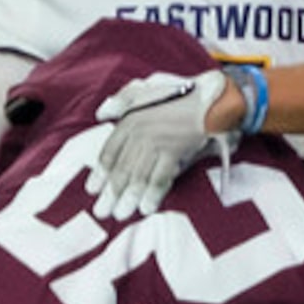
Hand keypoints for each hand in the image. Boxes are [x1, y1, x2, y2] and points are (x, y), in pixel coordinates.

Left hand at [88, 69, 231, 219]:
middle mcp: (140, 133)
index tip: (93, 189)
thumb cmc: (179, 93)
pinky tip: (147, 208)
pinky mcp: (175, 152)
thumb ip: (121, 100)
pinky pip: (161, 177)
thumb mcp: (144, 88)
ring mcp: (157, 143)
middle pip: (122, 169)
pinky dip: (153, 194)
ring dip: (129, 198)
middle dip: (111, 193)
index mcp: (130, 120)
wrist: (210, 97)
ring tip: (121, 214)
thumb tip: (101, 113)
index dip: (100, 173)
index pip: (109, 152)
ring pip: (139, 176)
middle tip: (102, 212)